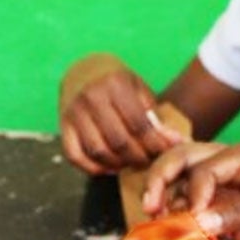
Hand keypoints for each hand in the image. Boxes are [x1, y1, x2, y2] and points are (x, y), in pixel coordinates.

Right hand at [59, 56, 184, 174]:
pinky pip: (76, 157)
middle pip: (119, 142)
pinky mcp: (62, 127)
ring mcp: (74, 113)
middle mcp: (91, 97)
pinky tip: (110, 166)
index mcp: (115, 84)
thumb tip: (176, 142)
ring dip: (118, 164)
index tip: (164, 153)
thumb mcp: (139, 89)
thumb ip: (156, 116)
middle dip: (138, 158)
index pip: (139, 125)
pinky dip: (93, 168)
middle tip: (149, 161)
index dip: (155, 145)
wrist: (84, 71)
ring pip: (99, 152)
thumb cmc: (118, 83)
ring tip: (131, 163)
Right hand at [142, 140, 239, 239]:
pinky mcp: (221, 212)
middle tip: (151, 206)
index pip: (208, 164)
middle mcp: (234, 165)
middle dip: (162, 177)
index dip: (196, 189)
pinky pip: (189, 206)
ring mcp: (225, 189)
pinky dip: (174, 214)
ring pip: (181, 181)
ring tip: (155, 217)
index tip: (198, 218)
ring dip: (164, 196)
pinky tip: (167, 225)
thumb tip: (204, 220)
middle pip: (184, 159)